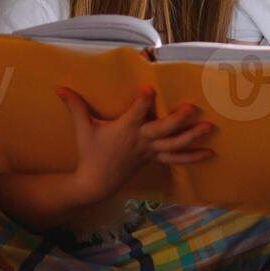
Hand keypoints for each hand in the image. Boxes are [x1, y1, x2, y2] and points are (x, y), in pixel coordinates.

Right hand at [56, 86, 215, 201]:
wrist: (96, 183)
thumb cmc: (90, 153)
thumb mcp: (82, 129)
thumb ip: (75, 106)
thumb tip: (59, 87)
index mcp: (124, 130)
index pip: (136, 113)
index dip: (142, 102)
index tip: (149, 89)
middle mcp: (141, 140)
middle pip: (163, 130)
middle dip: (178, 120)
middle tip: (192, 109)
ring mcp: (150, 151)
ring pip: (175, 145)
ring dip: (193, 137)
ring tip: (210, 128)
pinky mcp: (154, 158)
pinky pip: (177, 158)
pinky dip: (193, 157)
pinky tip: (210, 153)